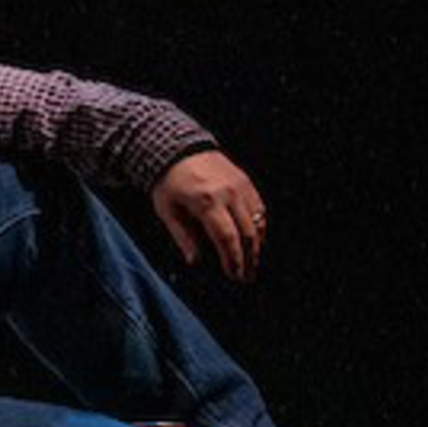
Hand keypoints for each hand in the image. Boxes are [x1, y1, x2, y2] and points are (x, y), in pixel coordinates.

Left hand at [153, 149, 266, 281]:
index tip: (234, 275)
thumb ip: (183, 237)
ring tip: (252, 263)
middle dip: (248, 258)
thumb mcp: (167, 211)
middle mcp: (228, 193)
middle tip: (246, 277)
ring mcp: (240, 186)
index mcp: (206, 201)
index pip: (227, 237)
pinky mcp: (246, 181)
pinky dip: (260, 227)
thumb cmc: (169, 182)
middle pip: (247, 233)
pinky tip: (255, 240)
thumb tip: (195, 261)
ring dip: (257, 246)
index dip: (233, 259)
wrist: (177, 149)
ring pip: (258, 222)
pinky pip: (259, 208)